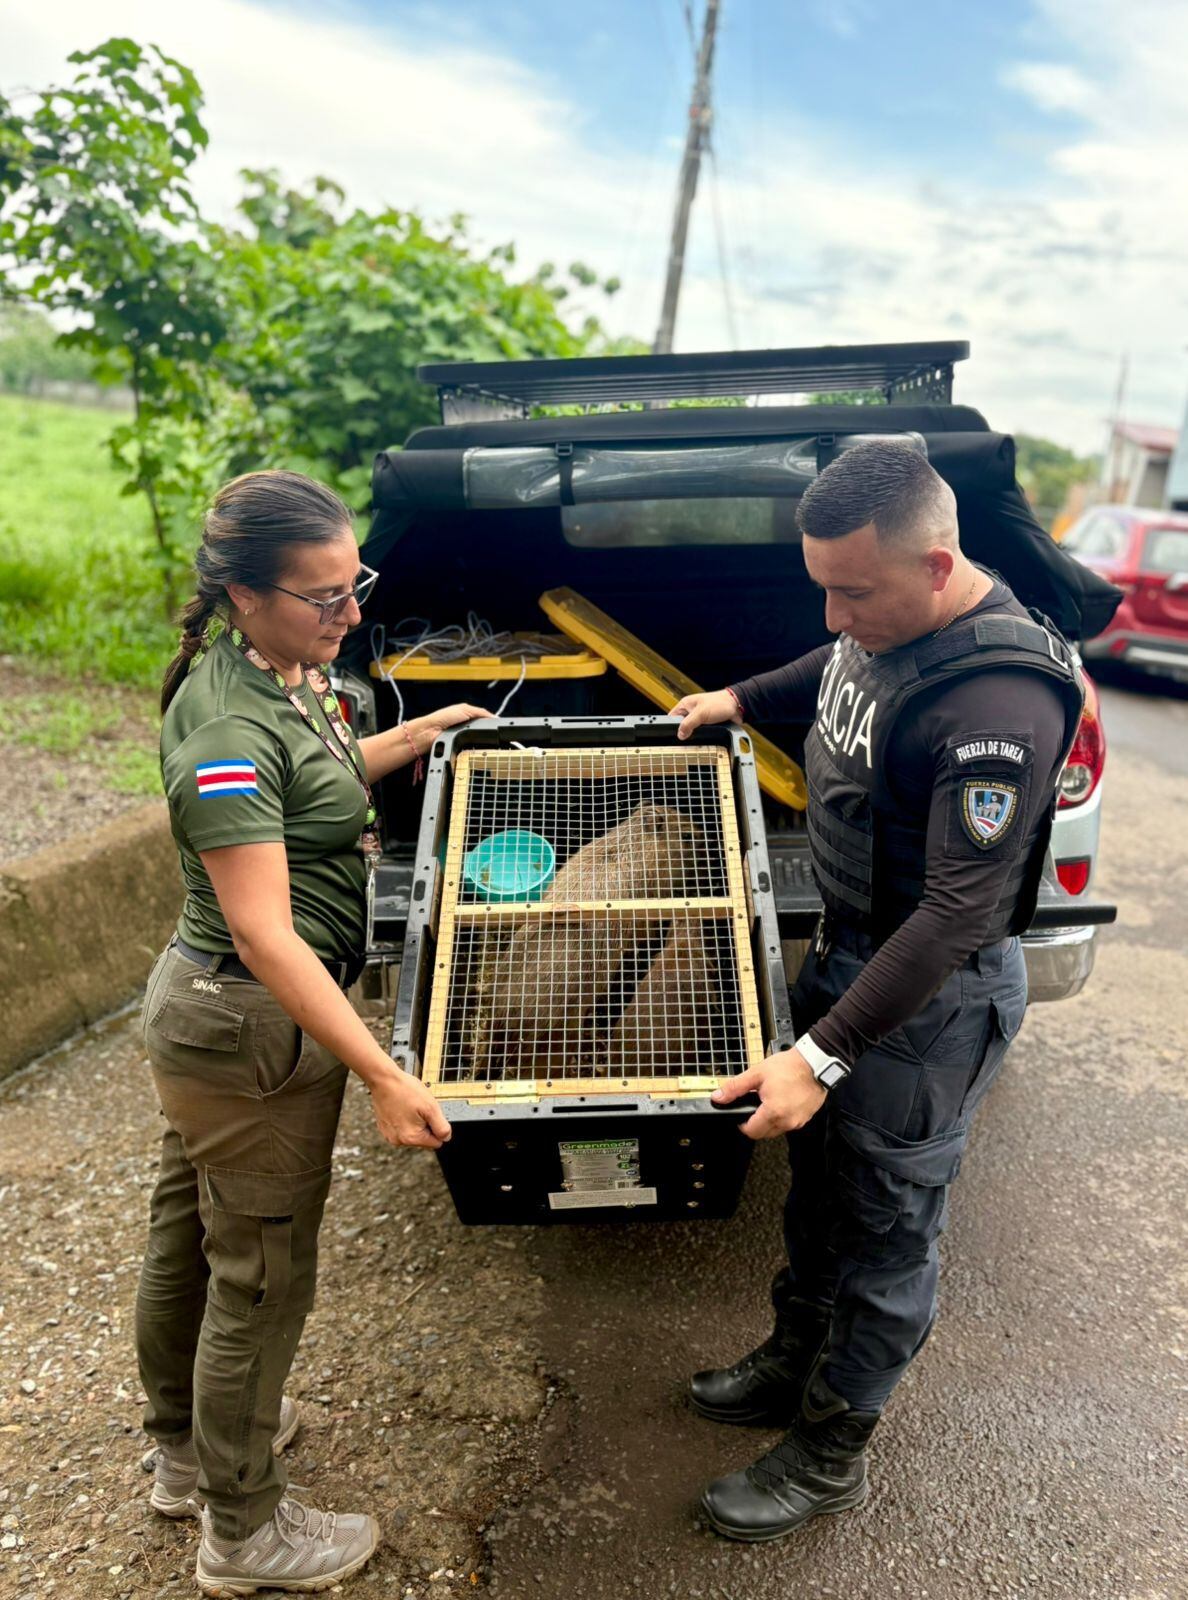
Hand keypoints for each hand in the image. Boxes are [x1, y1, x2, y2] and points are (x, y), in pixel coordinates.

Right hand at [368, 1065, 451, 1149]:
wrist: (383, 1079)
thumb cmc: (405, 1090)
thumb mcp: (431, 1108)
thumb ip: (442, 1127)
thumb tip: (446, 1138)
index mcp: (411, 1138)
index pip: (436, 1142)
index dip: (437, 1126)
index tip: (430, 1113)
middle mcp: (398, 1140)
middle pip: (424, 1138)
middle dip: (426, 1123)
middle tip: (420, 1107)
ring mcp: (390, 1134)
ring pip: (413, 1132)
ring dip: (416, 1121)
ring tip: (410, 1105)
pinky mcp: (385, 1127)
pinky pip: (402, 1127)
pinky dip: (405, 1118)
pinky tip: (403, 1106)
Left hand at [412, 703, 493, 754]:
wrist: (431, 731)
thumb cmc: (443, 717)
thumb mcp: (465, 709)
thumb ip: (480, 712)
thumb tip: (495, 718)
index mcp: (468, 716)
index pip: (485, 721)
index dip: (492, 724)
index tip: (501, 728)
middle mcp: (467, 727)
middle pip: (483, 732)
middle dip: (489, 733)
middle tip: (497, 736)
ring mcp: (464, 738)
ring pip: (479, 741)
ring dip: (482, 740)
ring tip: (487, 740)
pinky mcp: (461, 747)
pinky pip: (473, 748)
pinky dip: (475, 746)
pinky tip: (478, 746)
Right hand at [670, 689, 742, 740]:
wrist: (737, 706)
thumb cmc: (720, 703)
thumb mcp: (701, 714)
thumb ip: (688, 724)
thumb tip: (680, 734)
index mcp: (686, 704)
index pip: (672, 717)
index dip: (671, 726)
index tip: (673, 736)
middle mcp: (691, 711)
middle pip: (681, 725)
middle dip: (683, 733)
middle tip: (685, 740)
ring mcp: (699, 718)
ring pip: (691, 730)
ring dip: (694, 735)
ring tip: (695, 740)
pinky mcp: (707, 724)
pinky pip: (700, 732)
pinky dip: (702, 735)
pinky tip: (703, 738)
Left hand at [711, 1047, 826, 1139]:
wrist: (814, 1063)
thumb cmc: (790, 1067)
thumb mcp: (757, 1074)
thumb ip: (735, 1087)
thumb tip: (719, 1097)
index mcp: (773, 1112)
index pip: (751, 1132)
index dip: (742, 1124)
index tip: (741, 1115)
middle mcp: (787, 1121)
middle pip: (764, 1133)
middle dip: (755, 1123)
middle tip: (755, 1105)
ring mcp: (798, 1121)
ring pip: (777, 1130)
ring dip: (769, 1120)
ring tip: (769, 1100)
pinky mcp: (806, 1118)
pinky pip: (789, 1123)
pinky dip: (783, 1116)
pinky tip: (782, 1101)